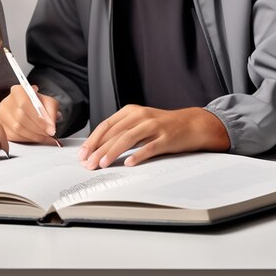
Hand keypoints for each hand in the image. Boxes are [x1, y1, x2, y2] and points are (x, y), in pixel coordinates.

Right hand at [0, 84, 59, 143]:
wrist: (30, 109)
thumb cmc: (38, 104)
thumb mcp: (49, 103)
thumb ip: (52, 112)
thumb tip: (51, 126)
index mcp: (17, 91)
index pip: (24, 104)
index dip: (38, 118)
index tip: (50, 129)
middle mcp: (6, 102)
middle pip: (21, 117)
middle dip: (38, 129)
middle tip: (49, 134)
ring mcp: (2, 116)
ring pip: (17, 129)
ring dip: (34, 136)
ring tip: (46, 137)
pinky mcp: (2, 128)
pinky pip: (14, 136)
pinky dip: (28, 139)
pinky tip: (37, 138)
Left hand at [78, 106, 229, 168]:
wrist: (192, 124)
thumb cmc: (163, 126)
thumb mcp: (140, 123)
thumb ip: (122, 131)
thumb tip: (98, 148)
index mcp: (131, 111)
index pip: (106, 125)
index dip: (93, 140)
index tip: (83, 153)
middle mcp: (140, 116)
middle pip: (114, 133)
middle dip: (98, 149)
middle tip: (88, 163)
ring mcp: (154, 126)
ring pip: (128, 139)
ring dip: (112, 152)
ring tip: (102, 164)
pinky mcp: (166, 138)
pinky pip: (150, 147)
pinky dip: (138, 155)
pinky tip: (129, 163)